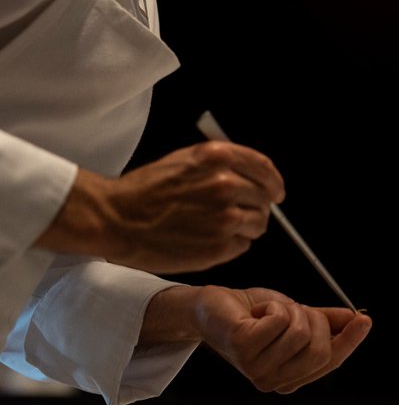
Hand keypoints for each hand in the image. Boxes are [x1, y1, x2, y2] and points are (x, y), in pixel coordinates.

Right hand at [55, 141, 285, 272]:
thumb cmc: (146, 190)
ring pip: (258, 223)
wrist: (116, 218)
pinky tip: (209, 240)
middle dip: (256, 206)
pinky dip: (232, 244)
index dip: (274, 182)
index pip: (265, 169)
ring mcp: (225, 217)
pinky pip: (243, 245)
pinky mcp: (219, 246)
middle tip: (238, 214)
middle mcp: (226, 184)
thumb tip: (254, 175)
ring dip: (246, 227)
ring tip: (219, 228)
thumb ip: (223, 164)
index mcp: (219, 158)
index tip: (277, 192)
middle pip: (264, 198)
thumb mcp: (186, 159)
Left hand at [146, 285, 371, 393]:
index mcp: (290, 378)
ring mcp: (257, 369)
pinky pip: (280, 319)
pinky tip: (257, 311)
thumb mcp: (297, 316)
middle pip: (320, 348)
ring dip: (291, 309)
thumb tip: (357, 319)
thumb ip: (327, 322)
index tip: (365, 319)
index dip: (349, 341)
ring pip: (301, 331)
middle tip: (295, 310)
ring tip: (272, 311)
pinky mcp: (244, 348)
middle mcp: (273, 381)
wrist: (213, 307)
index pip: (330, 361)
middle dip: (315, 319)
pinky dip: (274, 304)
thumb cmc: (255, 313)